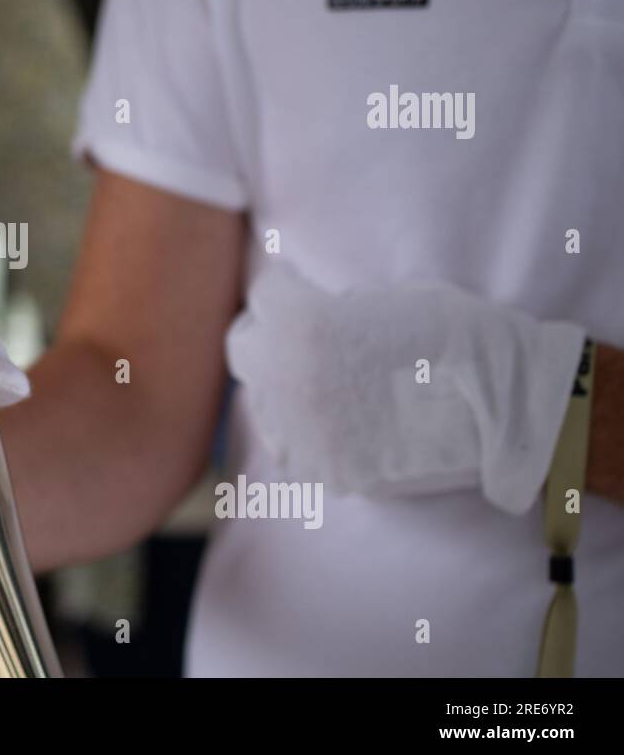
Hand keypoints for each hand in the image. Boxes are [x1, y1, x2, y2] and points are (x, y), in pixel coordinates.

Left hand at [225, 262, 583, 512]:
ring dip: (280, 385)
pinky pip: (296, 450)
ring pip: (262, 402)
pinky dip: (307, 434)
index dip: (289, 284)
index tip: (299, 281)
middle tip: (293, 327)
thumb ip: (334, 306)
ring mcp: (305, 434)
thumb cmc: (460, 337)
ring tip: (318, 376)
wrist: (509, 408)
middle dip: (265, 331)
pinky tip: (334, 421)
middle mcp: (288, 381)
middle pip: (245, 346)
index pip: (265, 293)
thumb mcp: (388, 299)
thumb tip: (313, 312)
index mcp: (300, 326)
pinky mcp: (329, 473)